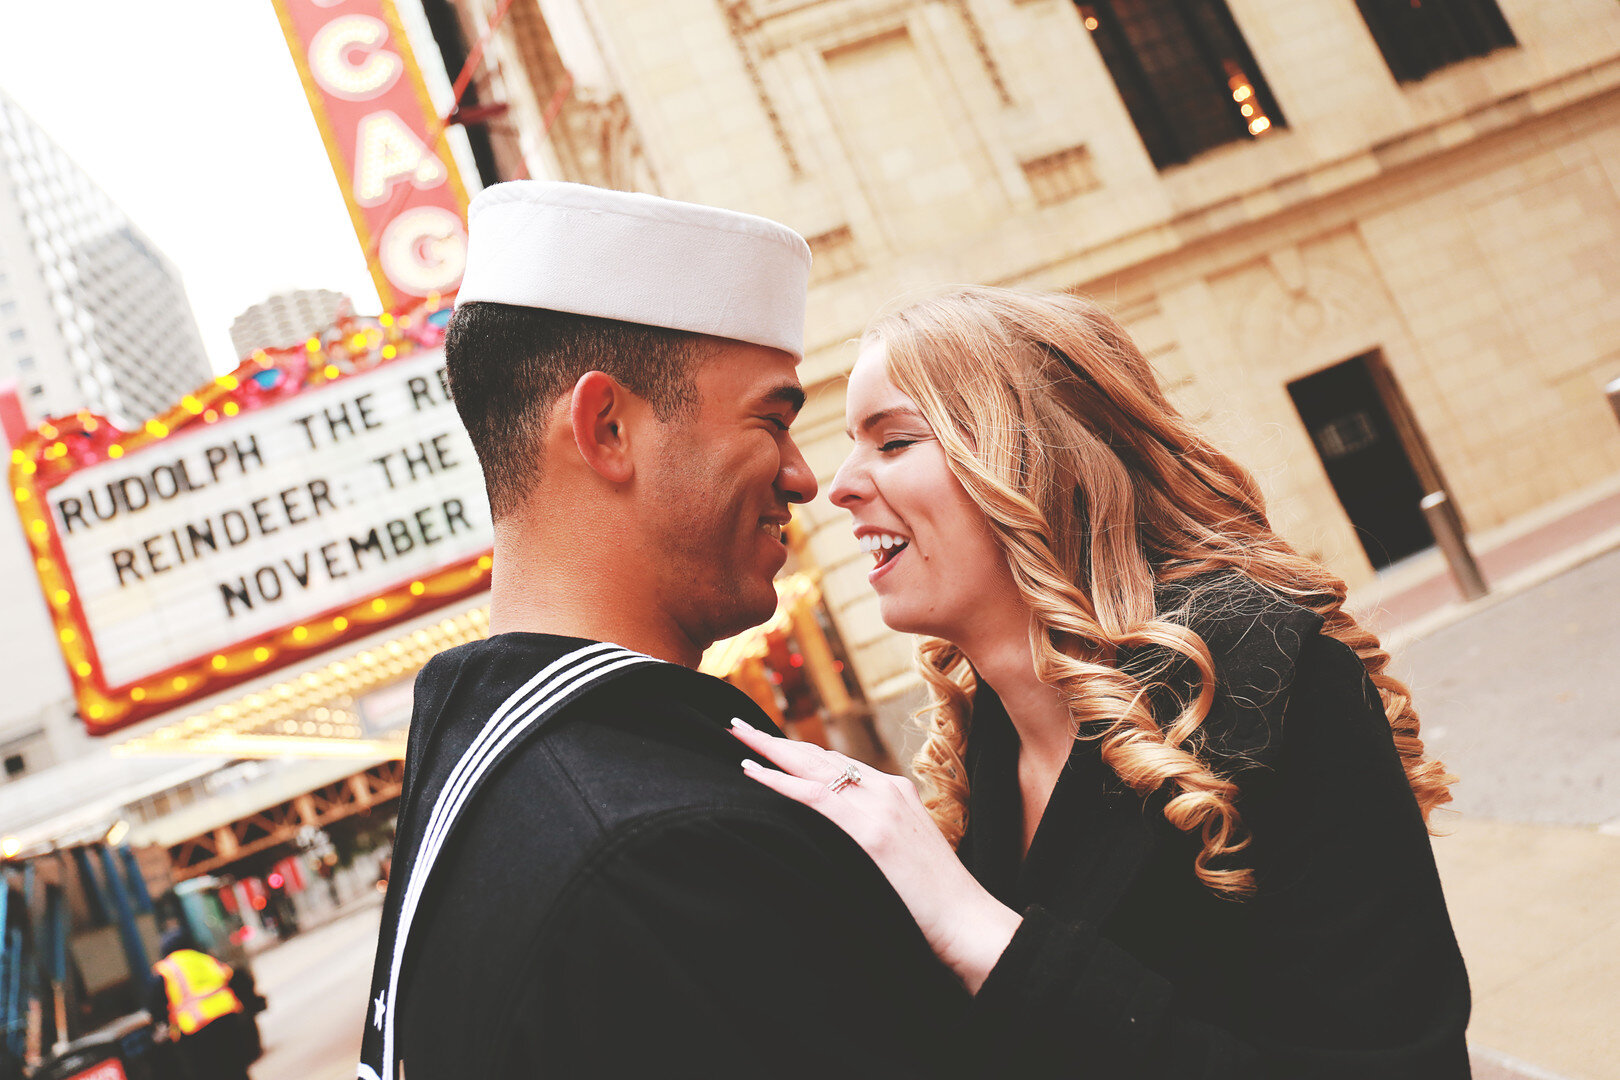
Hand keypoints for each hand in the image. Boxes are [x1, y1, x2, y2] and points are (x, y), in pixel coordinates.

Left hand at [729, 717, 1021, 992]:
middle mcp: (887, 789)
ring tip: (738, 734)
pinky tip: (751, 772)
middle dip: (777, 741)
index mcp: (896, 792)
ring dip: (769, 749)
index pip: (838, 765)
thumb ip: (873, 836)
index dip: (801, 753)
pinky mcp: (871, 830)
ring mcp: (879, 806)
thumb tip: (835, 841)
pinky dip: (777, 781)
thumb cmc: (937, 903)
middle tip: (740, 726)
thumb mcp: (904, 854)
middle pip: (820, 756)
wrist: (969, 923)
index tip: (771, 744)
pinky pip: (812, 797)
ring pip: (812, 767)